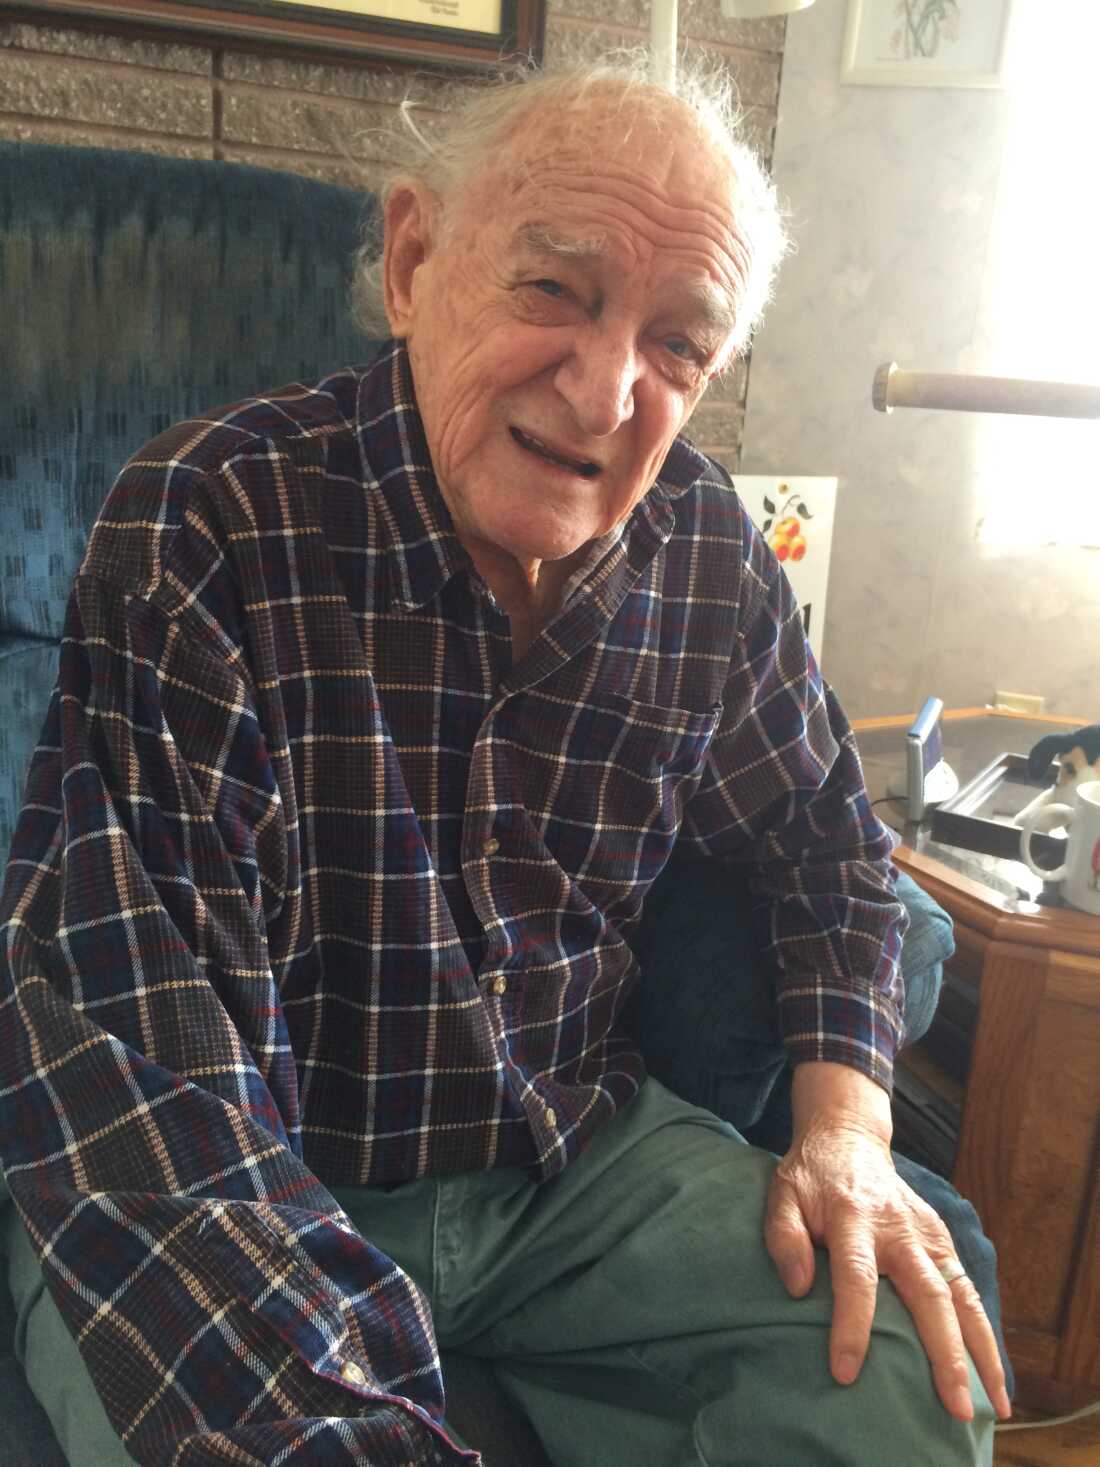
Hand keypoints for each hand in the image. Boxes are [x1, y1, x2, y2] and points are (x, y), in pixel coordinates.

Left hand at [764, 1063, 1011, 1423]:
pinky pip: (968, 1289)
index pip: (856, 1278)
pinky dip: (984, 1331)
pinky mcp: (942, 1239)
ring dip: (982, 1350)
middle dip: (945, 1353)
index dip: (852, 1326)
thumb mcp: (782, 1195)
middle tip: (956, 1406)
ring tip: (995, 1403)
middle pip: (929, 1294)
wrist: (848, 1138)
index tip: (846, 1372)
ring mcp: (927, 1233)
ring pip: (962, 1295)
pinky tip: (992, 1371)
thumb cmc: (811, 1178)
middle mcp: (898, 1227)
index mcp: (853, 1217)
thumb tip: (797, 1289)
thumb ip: (784, 1238)